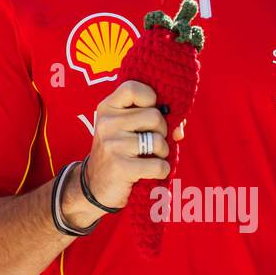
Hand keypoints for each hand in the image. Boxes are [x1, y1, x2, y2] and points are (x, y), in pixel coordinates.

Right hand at [62, 81, 181, 227]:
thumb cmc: (120, 152)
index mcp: (108, 108)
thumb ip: (152, 120)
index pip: (133, 88)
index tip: (151, 109)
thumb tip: (180, 129)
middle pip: (154, 116)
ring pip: (159, 141)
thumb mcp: (127, 129)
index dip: (150, 98)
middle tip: (151, 142)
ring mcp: (112, 144)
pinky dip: (162, 170)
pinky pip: (159, 165)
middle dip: (162, 131)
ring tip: (149, 157)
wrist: (96, 186)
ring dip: (162, 153)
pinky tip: (150, 172)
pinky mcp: (120, 167)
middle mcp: (107, 123)